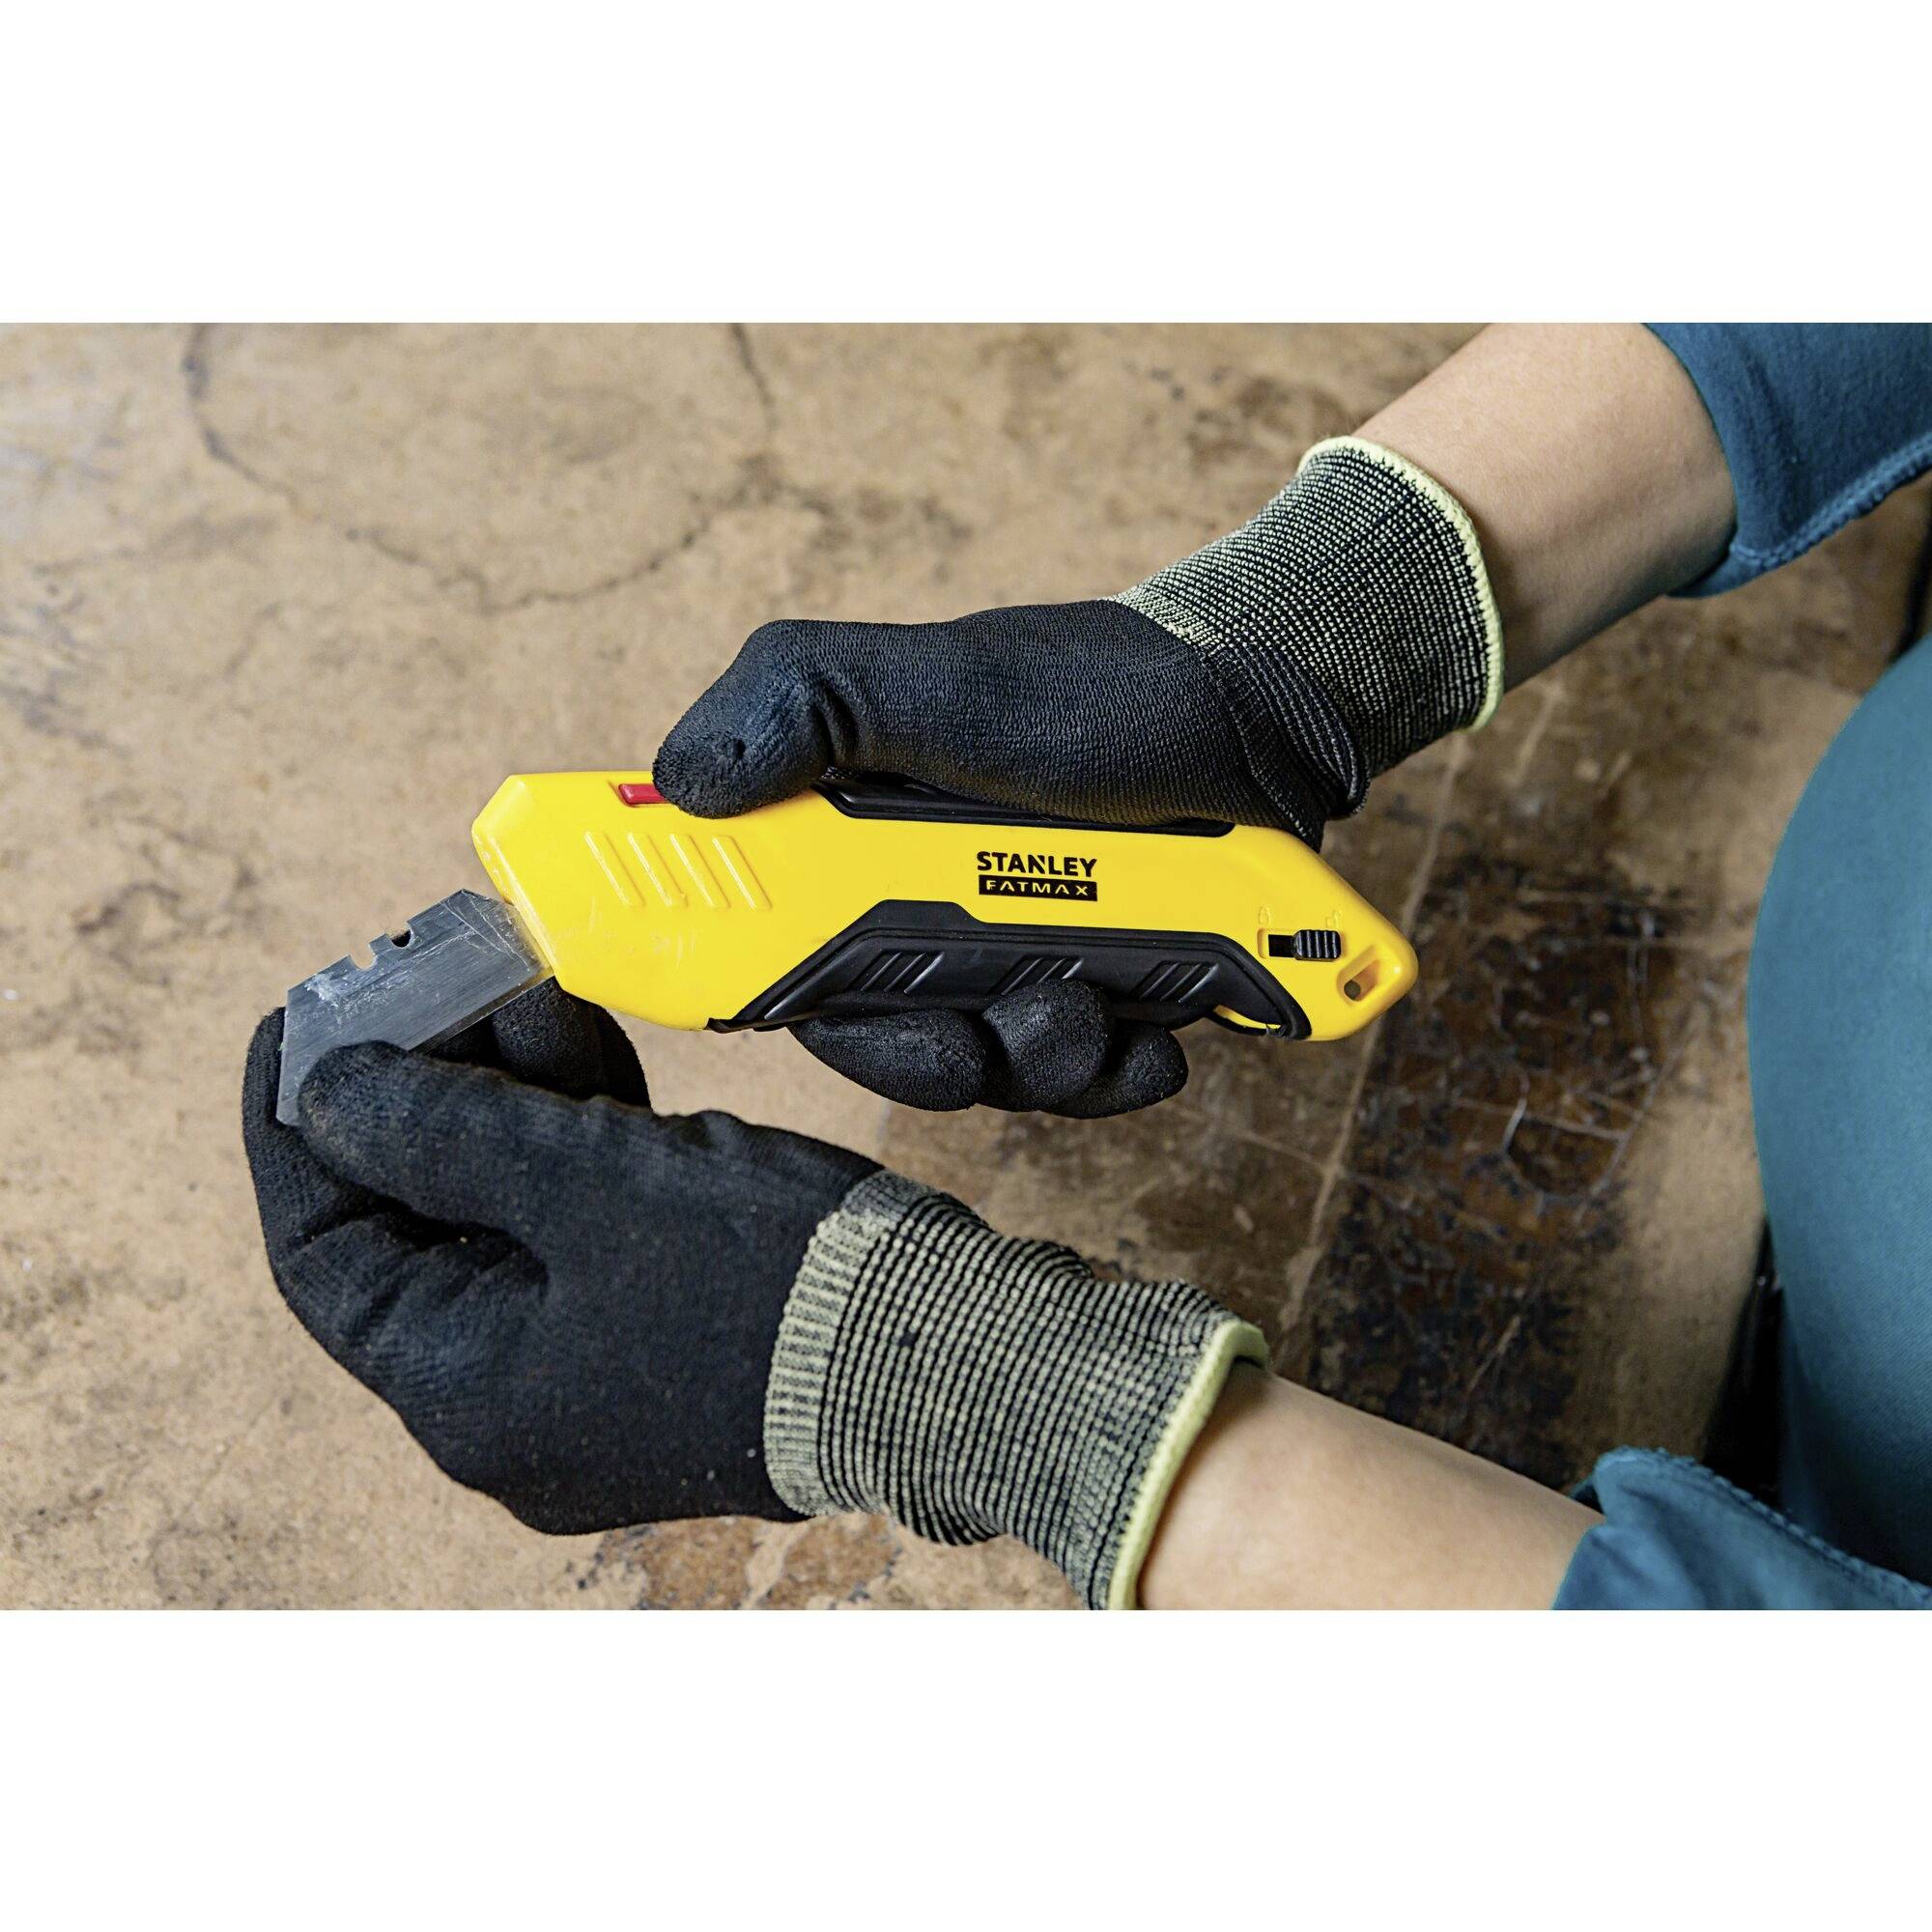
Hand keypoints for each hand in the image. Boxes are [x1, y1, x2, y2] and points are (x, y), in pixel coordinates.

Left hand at [243, 983, 1264, 1605]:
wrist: (960, 1356)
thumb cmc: (780, 1290)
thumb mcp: (594, 1188)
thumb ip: (448, 1133)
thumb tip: (331, 1091)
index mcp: (467, 1391)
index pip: (326, 1251)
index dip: (297, 1127)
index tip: (301, 1017)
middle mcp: (514, 1393)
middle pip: (418, 1220)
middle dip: (421, 1087)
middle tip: (429, 973)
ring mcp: (593, 1360)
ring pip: (505, 1208)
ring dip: (503, 1094)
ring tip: (517, 982)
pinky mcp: (661, 1320)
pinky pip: (579, 1217)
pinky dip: (571, 1130)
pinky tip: (582, 1043)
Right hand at [654, 441, 1498, 1113]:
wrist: (1270, 716)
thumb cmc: (1101, 690)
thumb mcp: (945, 680)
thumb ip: (811, 707)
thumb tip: (679, 777)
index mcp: (851, 839)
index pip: (768, 942)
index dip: (771, 992)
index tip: (826, 1008)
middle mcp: (921, 906)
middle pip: (881, 1036)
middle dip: (937, 1055)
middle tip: (984, 1034)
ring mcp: (1012, 951)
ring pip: (990, 1069)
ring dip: (1040, 1059)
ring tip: (1098, 1006)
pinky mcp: (1094, 988)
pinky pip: (1083, 1075)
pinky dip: (1117, 1069)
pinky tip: (1156, 1039)